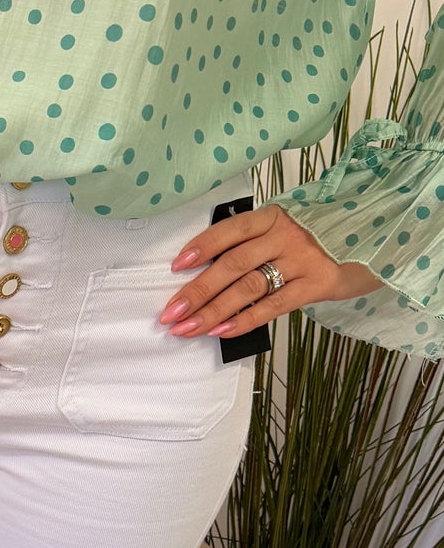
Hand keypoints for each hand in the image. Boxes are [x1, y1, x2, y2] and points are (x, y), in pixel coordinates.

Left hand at [159, 203, 380, 342]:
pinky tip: (221, 331)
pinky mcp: (316, 284)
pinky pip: (273, 305)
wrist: (377, 241)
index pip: (230, 230)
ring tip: (187, 328)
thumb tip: (210, 270)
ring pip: (247, 288)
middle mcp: (286, 235)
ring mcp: (302, 259)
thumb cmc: (322, 237)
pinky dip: (244, 319)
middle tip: (170, 313)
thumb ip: (256, 242)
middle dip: (197, 291)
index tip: (175, 267)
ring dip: (212, 311)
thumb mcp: (290, 228)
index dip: (201, 247)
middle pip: (232, 265)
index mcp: (274, 216)